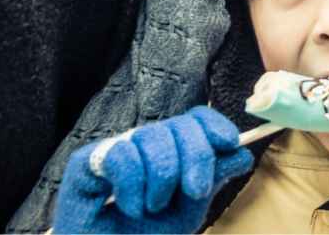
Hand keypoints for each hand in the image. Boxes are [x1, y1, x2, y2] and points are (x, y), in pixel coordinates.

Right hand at [51, 107, 253, 233]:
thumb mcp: (187, 211)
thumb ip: (211, 181)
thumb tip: (241, 153)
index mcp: (170, 151)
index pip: (195, 118)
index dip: (214, 125)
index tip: (229, 142)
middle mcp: (144, 145)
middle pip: (180, 124)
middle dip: (196, 156)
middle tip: (194, 191)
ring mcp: (117, 149)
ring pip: (152, 136)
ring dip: (161, 178)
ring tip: (151, 207)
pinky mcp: (87, 161)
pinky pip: (121, 154)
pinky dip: (131, 186)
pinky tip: (130, 207)